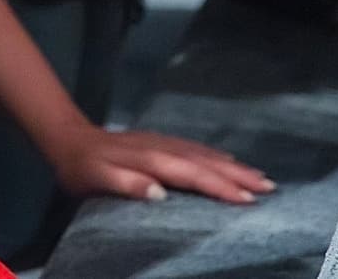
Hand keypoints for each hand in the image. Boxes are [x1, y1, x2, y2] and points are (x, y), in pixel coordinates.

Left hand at [47, 120, 274, 206]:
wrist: (68, 138)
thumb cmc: (81, 167)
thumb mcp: (95, 178)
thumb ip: (125, 184)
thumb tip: (160, 193)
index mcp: (151, 159)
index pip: (192, 175)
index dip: (220, 187)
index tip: (247, 200)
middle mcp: (163, 147)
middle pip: (206, 162)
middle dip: (238, 176)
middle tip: (269, 189)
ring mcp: (163, 142)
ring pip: (204, 154)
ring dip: (233, 166)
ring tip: (261, 178)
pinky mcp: (160, 142)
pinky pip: (196, 149)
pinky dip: (217, 156)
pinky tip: (229, 161)